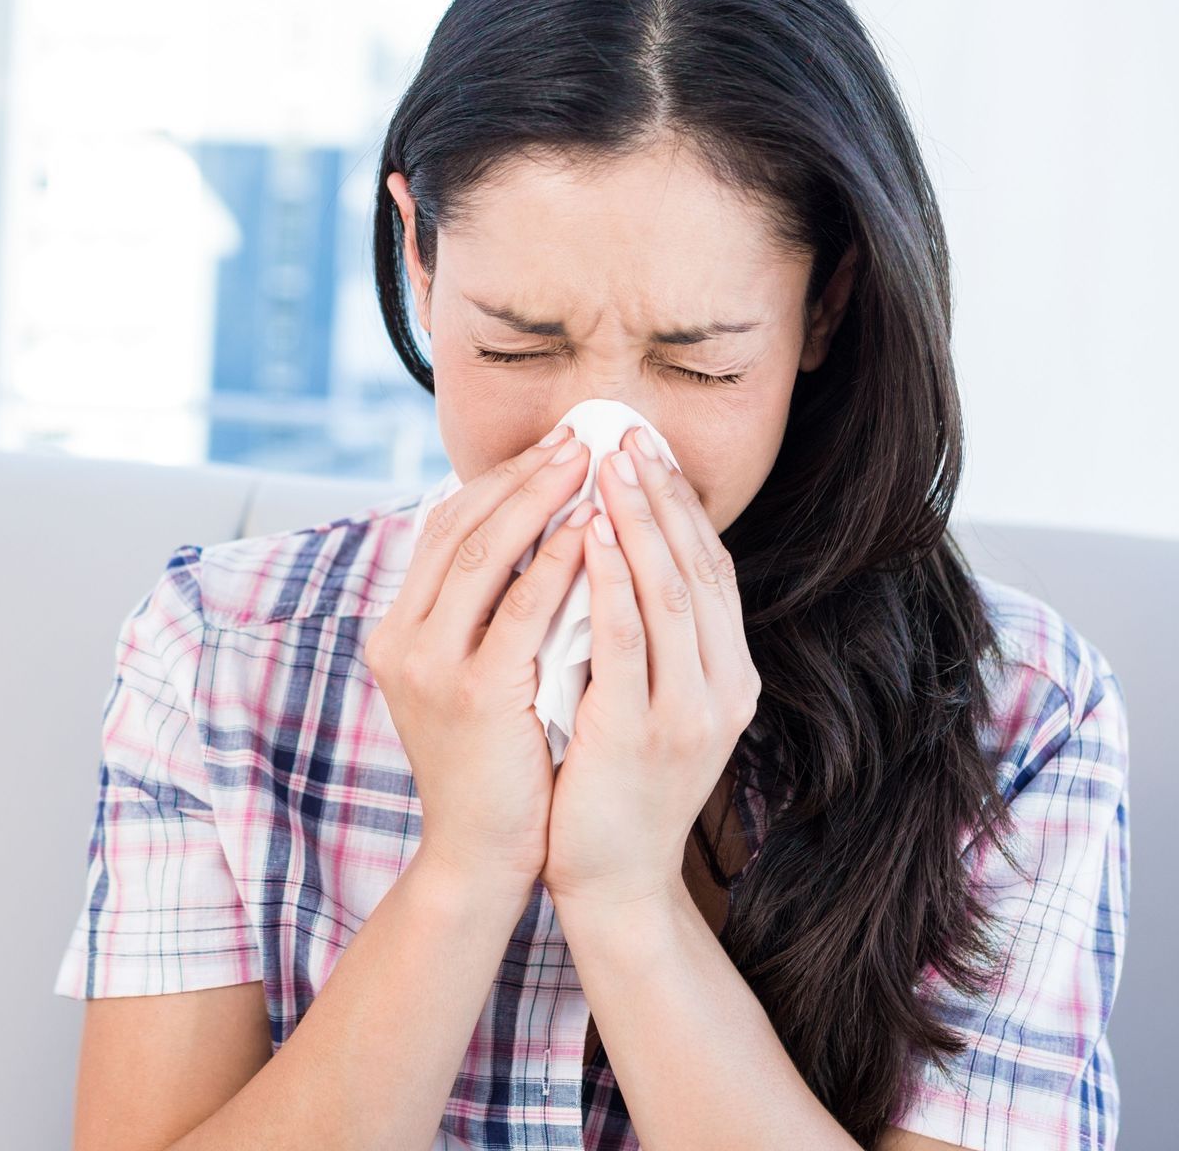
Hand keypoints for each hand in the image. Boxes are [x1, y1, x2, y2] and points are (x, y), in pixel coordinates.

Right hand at [366, 424, 597, 904]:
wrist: (477, 857)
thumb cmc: (493, 767)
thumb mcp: (473, 678)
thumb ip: (486, 618)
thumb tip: (538, 541)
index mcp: (398, 630)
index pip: (443, 527)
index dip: (498, 480)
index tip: (552, 446)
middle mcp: (401, 638)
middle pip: (458, 525)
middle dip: (521, 473)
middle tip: (578, 433)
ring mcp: (430, 665)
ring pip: (482, 554)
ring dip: (540, 498)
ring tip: (589, 460)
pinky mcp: (473, 693)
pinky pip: (519, 609)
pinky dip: (554, 562)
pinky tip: (591, 530)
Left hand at [538, 425, 762, 913]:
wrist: (614, 884)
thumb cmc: (611, 788)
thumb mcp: (642, 702)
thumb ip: (642, 642)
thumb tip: (610, 557)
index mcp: (727, 676)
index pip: (709, 568)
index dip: (679, 504)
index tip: (644, 447)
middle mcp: (723, 688)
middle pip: (698, 566)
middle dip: (660, 494)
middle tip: (626, 431)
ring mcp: (688, 713)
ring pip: (670, 593)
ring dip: (638, 520)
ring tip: (608, 462)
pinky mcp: (641, 735)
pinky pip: (626, 643)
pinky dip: (610, 583)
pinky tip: (588, 537)